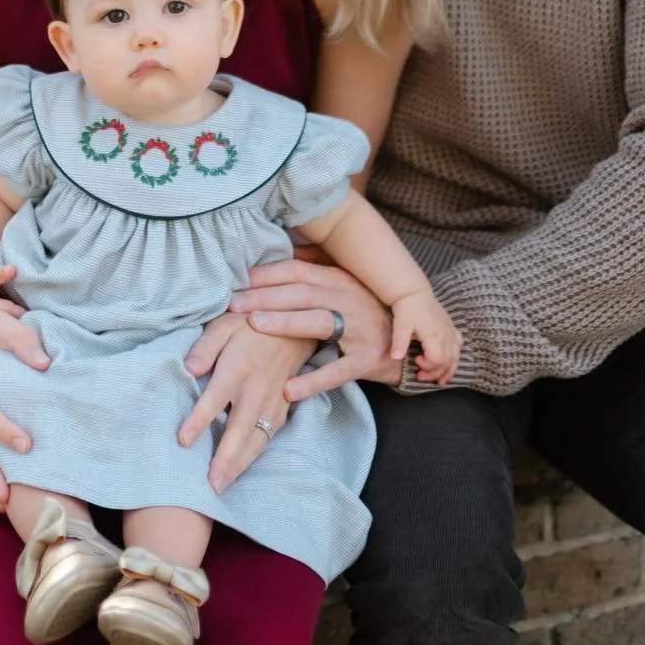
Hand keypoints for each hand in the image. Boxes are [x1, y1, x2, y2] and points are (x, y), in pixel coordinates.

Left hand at [179, 314, 315, 492]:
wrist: (296, 327)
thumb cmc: (252, 326)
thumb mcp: (224, 324)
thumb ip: (205, 347)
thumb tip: (188, 369)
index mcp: (238, 368)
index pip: (215, 398)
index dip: (199, 420)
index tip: (183, 440)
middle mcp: (256, 390)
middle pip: (239, 430)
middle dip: (225, 460)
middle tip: (210, 485)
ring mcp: (272, 403)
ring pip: (255, 441)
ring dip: (239, 465)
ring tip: (221, 486)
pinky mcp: (283, 411)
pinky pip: (267, 438)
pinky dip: (253, 457)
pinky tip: (238, 470)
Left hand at [231, 258, 401, 397]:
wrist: (412, 344)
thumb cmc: (368, 314)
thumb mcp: (345, 288)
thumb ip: (316, 273)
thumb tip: (279, 256)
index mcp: (340, 280)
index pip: (298, 271)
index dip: (267, 274)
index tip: (236, 280)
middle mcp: (349, 299)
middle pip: (302, 293)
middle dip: (264, 297)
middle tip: (232, 303)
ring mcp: (360, 329)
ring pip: (318, 322)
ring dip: (284, 323)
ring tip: (253, 326)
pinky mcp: (368, 359)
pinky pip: (338, 371)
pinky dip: (313, 381)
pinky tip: (288, 389)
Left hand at [389, 286, 462, 384]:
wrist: (413, 292)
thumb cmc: (406, 308)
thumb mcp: (400, 325)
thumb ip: (399, 342)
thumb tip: (395, 358)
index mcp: (434, 335)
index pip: (437, 360)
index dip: (428, 367)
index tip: (415, 361)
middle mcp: (446, 335)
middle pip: (447, 362)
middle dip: (435, 373)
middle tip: (420, 376)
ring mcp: (450, 331)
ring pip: (456, 356)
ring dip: (449, 370)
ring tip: (440, 381)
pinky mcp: (450, 327)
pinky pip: (459, 345)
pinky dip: (455, 357)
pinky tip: (450, 362)